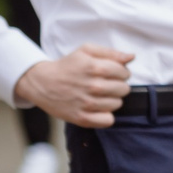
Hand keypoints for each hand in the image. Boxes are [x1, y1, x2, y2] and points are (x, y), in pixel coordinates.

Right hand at [14, 44, 133, 126]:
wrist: (41, 83)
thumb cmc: (66, 66)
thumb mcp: (85, 51)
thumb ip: (110, 52)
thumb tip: (131, 57)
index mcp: (94, 67)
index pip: (125, 73)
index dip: (121, 72)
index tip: (112, 73)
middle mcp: (92, 86)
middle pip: (124, 89)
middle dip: (117, 86)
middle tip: (105, 84)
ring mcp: (87, 103)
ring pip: (117, 104)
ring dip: (112, 100)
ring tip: (99, 95)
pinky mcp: (81, 118)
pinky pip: (108, 120)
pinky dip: (106, 115)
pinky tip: (97, 108)